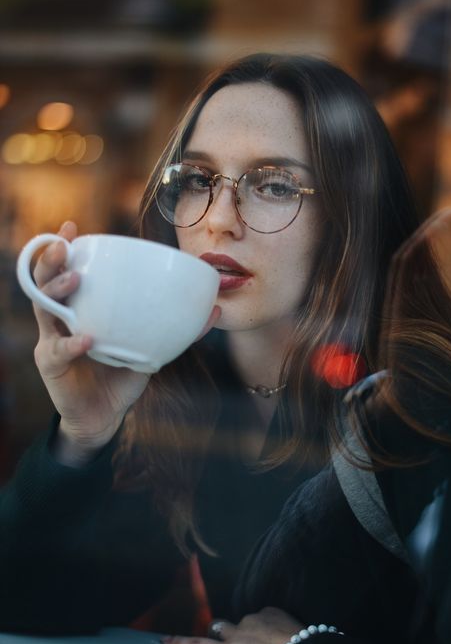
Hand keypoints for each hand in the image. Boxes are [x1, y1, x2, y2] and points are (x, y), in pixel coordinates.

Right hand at [32, 221, 221, 463]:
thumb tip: (215, 310)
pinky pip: (57, 351)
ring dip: (57, 291)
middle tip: (63, 247)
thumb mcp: (150, 348)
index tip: (71, 227)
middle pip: (44, 282)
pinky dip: (72, 344)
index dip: (63, 249)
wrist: (104, 417)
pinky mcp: (51, 366)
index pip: (65, 272)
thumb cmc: (121, 376)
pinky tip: (87, 339)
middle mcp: (60, 320)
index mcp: (80, 308)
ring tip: (74, 280)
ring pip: (42, 309)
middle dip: (51, 261)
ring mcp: (52, 341)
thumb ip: (178, 329)